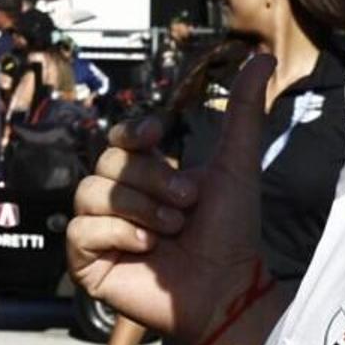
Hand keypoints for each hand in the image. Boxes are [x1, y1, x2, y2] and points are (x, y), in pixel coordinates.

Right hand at [67, 54, 269, 343]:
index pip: (119, 138)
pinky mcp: (88, 263)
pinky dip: (117, 233)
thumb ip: (244, 111)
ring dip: (138, 207)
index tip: (158, 134)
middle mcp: (119, 200)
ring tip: (170, 229)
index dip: (132, 131)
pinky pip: (81, 230)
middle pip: (108, 163)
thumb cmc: (232, 231)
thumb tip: (262, 57)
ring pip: (90, 193)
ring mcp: (100, 231)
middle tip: (187, 203)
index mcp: (146, 175)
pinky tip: (146, 247)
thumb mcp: (236, 163)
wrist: (228, 286)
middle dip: (151, 179)